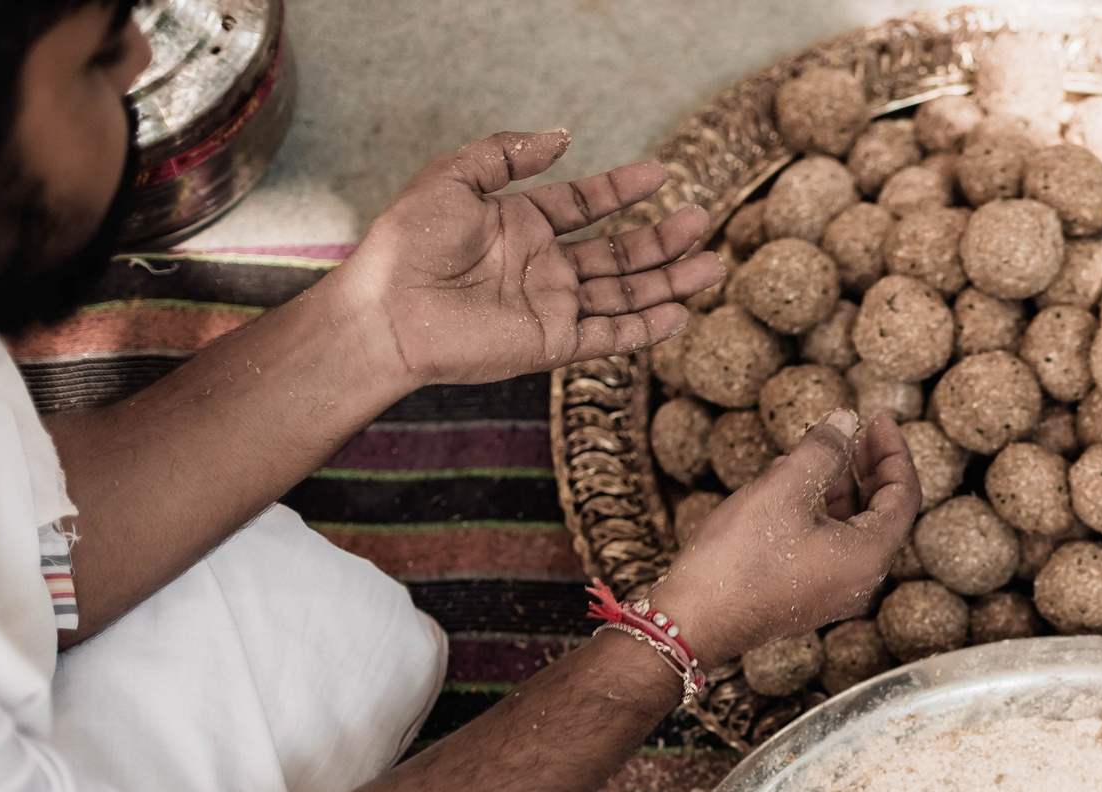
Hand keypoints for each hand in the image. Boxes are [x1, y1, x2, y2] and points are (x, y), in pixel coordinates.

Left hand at [327, 130, 721, 389]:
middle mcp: (544, 266)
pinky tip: (681, 312)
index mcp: (520, 225)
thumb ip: (508, 153)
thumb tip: (564, 137)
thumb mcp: (453, 176)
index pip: (585, 205)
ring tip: (713, 266)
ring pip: (626, 295)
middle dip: (663, 239)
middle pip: (619, 254)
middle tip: (703, 221)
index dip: (623, 189)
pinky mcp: (554, 344)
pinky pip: (611, 335)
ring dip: (670, 281)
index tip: (662, 173)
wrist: (388, 309)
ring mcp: (553, 307)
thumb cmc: (409, 242)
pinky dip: (647, 327)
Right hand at [648, 410, 919, 665]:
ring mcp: (834, 592)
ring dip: (844, 487)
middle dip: (872, 468)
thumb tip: (847, 420)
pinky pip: (829, 546)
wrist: (693, 622)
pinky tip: (792, 485)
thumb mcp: (783, 489)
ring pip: (854, 529)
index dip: (893, 452)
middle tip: (859, 430)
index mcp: (868, 556)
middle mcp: (861, 580)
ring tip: (823, 451)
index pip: (904, 496)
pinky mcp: (807, 596)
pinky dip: (822, 511)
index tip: (880, 418)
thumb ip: (823, 450)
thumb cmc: (738, 558)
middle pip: (883, 513)